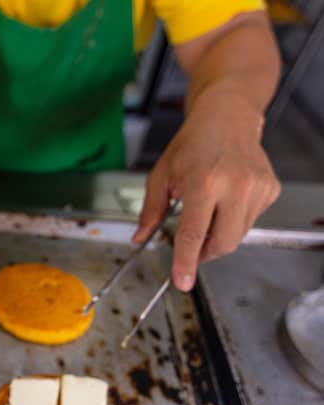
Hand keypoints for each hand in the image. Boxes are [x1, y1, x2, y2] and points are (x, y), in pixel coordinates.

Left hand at [133, 93, 280, 291]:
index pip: (194, 234)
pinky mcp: (270, 189)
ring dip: (218, 237)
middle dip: (203, 255)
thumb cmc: (192, 144)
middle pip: (222, 243)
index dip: (186, 262)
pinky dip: (233, 221)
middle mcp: (235, 185)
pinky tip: (225, 200)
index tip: (182, 281)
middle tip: (189, 250)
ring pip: (237, 236)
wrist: (227, 117)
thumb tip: (140, 238)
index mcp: (203, 182)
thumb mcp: (161, 174)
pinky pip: (250, 221)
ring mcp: (257, 188)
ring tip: (206, 215)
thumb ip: (150, 210)